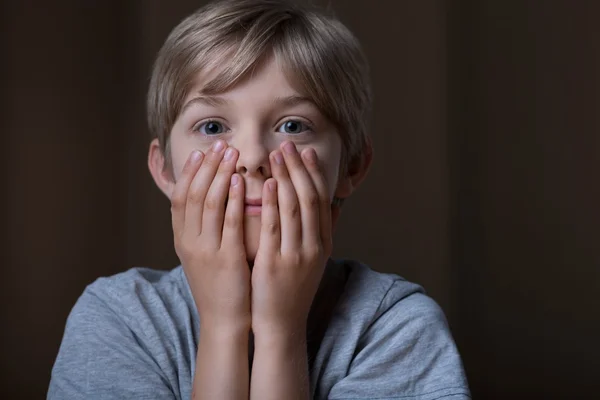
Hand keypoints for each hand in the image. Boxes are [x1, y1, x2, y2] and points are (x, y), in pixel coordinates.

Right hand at [171, 140, 250, 331]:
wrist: (223, 319)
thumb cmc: (217, 284)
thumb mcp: (200, 254)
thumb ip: (201, 228)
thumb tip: (207, 199)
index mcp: (181, 240)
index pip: (179, 197)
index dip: (189, 172)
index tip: (200, 151)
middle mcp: (189, 242)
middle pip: (193, 194)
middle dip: (207, 166)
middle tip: (220, 144)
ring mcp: (206, 250)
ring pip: (209, 203)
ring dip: (220, 175)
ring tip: (232, 154)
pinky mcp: (226, 258)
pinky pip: (229, 223)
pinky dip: (233, 200)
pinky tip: (241, 183)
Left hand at [251, 141, 332, 337]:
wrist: (281, 324)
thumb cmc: (292, 289)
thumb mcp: (313, 260)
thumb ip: (319, 232)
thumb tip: (331, 205)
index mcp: (323, 243)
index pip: (321, 201)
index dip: (315, 174)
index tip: (307, 152)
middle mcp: (314, 246)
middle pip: (309, 198)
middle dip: (299, 169)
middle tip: (288, 145)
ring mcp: (296, 255)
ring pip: (294, 208)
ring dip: (287, 178)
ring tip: (277, 155)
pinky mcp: (276, 264)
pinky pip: (275, 227)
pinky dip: (273, 203)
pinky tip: (269, 184)